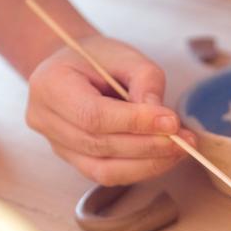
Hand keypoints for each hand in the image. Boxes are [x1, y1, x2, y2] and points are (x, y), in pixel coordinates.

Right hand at [26, 35, 195, 184]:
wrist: (72, 67)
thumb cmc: (97, 57)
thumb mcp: (125, 56)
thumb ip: (146, 82)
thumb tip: (165, 122)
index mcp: (50, 85)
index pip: (92, 115)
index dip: (134, 123)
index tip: (172, 122)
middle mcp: (45, 120)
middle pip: (100, 145)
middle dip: (148, 146)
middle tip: (185, 140)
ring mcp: (56, 145)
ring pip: (104, 170)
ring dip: (148, 164)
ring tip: (181, 150)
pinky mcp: (74, 161)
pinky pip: (107, 175)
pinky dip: (140, 169)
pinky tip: (165, 158)